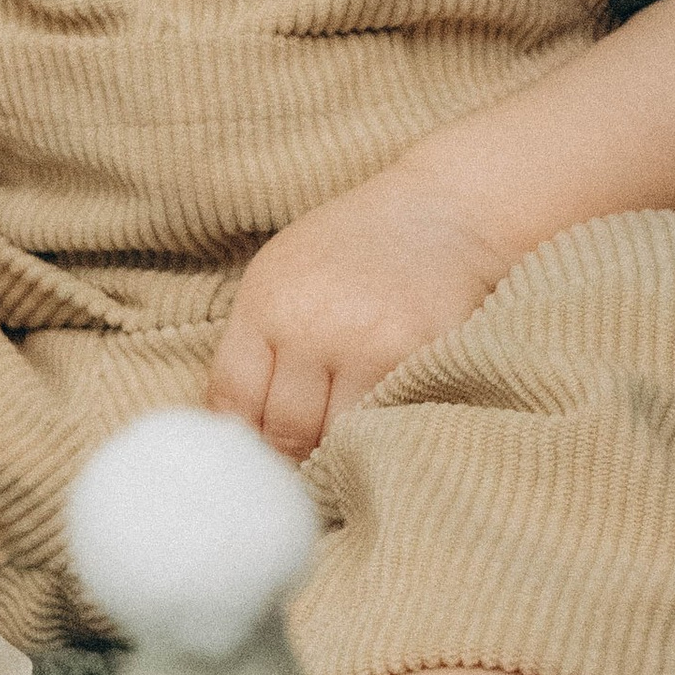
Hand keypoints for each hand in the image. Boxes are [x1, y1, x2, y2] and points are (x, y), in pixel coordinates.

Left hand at [206, 168, 511, 460]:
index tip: (252, 454)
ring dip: (336, 450)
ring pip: (336, 437)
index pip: (233, 399)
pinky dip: (381, 434)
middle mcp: (312, 327)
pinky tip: (381, 428)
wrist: (443, 212)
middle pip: (284, 429)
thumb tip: (230, 426)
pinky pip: (388, 424)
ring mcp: (369, 346)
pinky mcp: (420, 359)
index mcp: (267, 305)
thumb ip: (255, 344)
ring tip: (340, 446)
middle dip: (288, 453)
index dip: (241, 438)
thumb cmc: (352, 247)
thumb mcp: (281, 276)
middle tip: (298, 462)